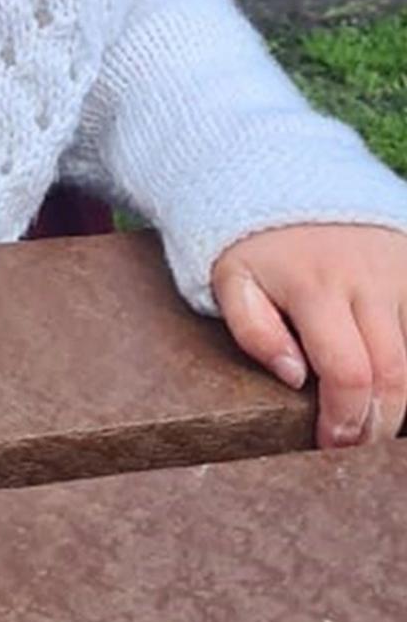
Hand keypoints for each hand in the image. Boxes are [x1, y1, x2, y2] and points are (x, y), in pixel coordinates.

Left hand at [211, 224, 406, 448]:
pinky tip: (392, 386)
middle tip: (356, 445)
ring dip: (400, 399)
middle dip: (378, 423)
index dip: (344, 420)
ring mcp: (397, 272)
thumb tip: (295, 377)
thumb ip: (253, 329)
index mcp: (315, 286)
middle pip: (393, 374)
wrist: (284, 177)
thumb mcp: (231, 279)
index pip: (346, 373)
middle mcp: (366, 279)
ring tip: (374, 420)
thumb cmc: (255, 243)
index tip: (329, 443)